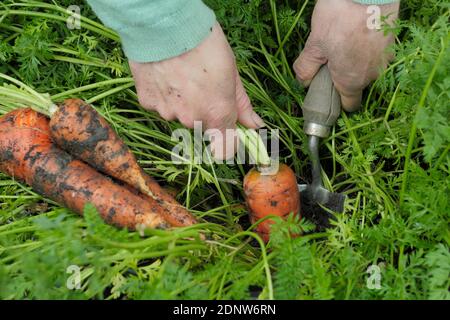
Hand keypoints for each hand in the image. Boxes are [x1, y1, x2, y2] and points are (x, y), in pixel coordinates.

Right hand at [129, 22, 263, 159]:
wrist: (166, 24)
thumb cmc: (205, 43)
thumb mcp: (232, 72)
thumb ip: (242, 104)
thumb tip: (255, 125)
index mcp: (218, 113)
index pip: (224, 151)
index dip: (226, 143)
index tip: (226, 132)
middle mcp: (192, 120)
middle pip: (200, 126)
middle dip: (202, 111)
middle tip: (200, 84)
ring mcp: (168, 113)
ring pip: (178, 114)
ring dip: (181, 101)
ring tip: (180, 73)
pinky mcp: (148, 103)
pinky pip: (159, 104)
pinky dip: (162, 93)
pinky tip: (164, 73)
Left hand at [293, 0, 398, 110]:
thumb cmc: (340, 18)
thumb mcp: (314, 44)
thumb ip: (306, 68)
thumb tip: (303, 82)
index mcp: (352, 81)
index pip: (349, 105)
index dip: (337, 100)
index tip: (327, 89)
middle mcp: (372, 74)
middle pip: (357, 85)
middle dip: (343, 76)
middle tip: (330, 58)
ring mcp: (386, 58)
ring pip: (367, 68)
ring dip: (356, 61)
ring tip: (343, 41)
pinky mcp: (393, 42)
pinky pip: (376, 53)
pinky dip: (367, 48)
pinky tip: (356, 33)